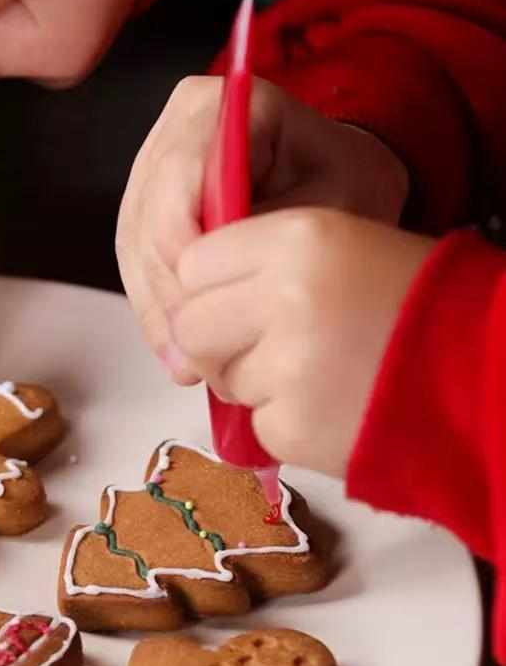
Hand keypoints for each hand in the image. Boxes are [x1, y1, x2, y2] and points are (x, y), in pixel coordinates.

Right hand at [115, 76, 409, 380]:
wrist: (339, 176)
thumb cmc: (344, 180)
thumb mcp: (336, 198)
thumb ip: (275, 230)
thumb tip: (216, 285)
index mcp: (222, 106)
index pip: (178, 174)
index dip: (181, 242)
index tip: (205, 302)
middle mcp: (175, 131)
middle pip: (145, 216)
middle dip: (167, 291)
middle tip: (194, 353)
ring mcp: (154, 171)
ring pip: (133, 246)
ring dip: (156, 310)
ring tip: (185, 364)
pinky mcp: (148, 209)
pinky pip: (136, 263)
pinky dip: (154, 310)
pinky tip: (175, 351)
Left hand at [171, 209, 433, 475]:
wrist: (489, 376)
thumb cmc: (419, 305)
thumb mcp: (343, 247)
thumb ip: (263, 262)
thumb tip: (190, 296)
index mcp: (299, 238)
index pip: (194, 264)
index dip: (209, 288)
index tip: (233, 301)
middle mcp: (286, 297)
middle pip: (191, 327)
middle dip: (214, 342)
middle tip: (259, 347)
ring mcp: (289, 367)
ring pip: (223, 380)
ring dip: (256, 384)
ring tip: (321, 373)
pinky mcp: (295, 428)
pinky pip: (258, 425)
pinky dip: (286, 423)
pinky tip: (334, 406)